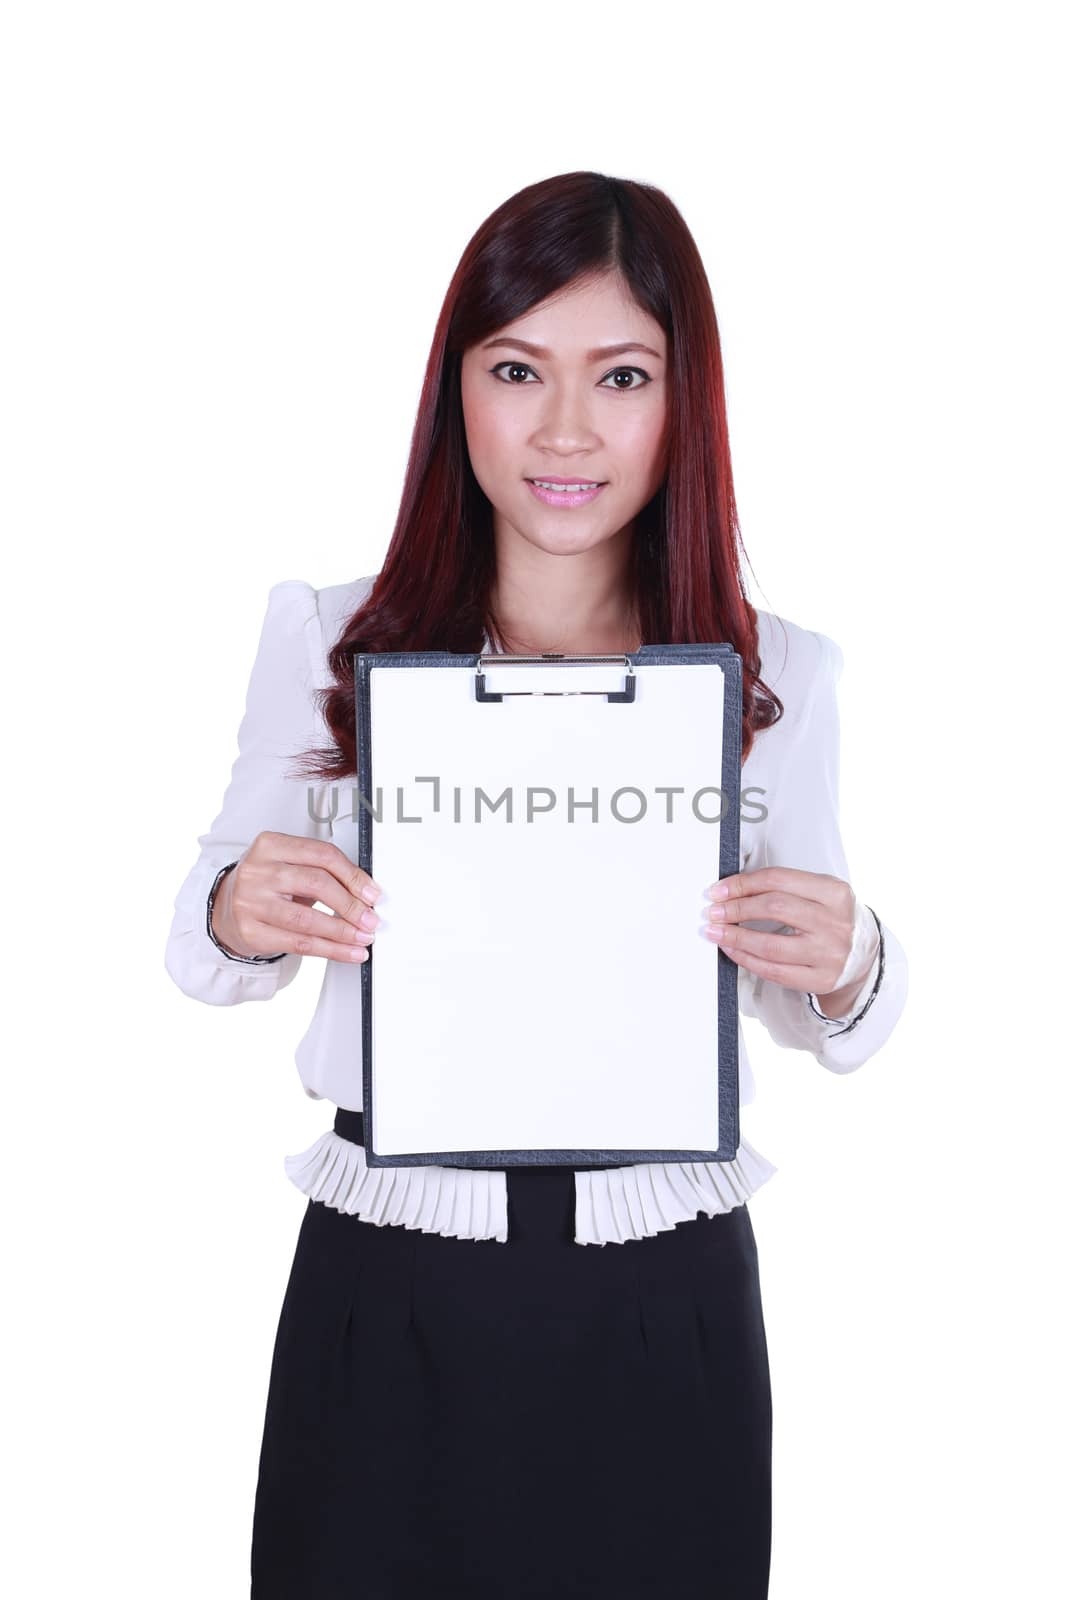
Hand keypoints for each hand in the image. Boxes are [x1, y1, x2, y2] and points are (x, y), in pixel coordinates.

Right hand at [211, 832, 381, 962]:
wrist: (225, 910)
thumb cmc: (265, 885)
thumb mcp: (288, 866)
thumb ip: (321, 872)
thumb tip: (365, 894)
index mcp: (270, 845)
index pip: (322, 855)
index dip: (353, 876)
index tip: (372, 893)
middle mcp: (258, 871)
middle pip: (317, 884)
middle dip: (350, 905)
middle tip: (370, 918)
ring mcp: (251, 902)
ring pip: (308, 919)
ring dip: (343, 932)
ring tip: (363, 937)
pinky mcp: (251, 932)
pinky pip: (299, 944)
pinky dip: (330, 950)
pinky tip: (347, 952)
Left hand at [701, 867, 860, 999]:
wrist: (862, 955)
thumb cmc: (832, 919)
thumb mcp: (821, 893)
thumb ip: (785, 888)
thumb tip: (733, 890)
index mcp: (835, 893)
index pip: (778, 880)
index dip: (742, 884)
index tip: (719, 890)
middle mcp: (834, 922)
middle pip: (774, 908)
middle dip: (736, 908)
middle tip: (713, 911)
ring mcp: (828, 953)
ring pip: (770, 944)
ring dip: (735, 937)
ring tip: (715, 931)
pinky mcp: (819, 979)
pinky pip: (774, 971)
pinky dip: (746, 959)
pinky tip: (732, 950)